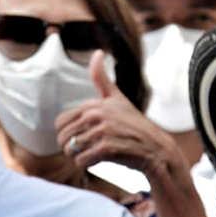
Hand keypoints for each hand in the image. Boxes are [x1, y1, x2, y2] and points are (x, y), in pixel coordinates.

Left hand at [54, 50, 177, 174]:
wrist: (156, 148)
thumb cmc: (134, 124)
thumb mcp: (117, 98)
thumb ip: (101, 78)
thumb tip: (97, 52)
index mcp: (93, 105)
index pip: (60, 123)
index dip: (68, 133)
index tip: (83, 136)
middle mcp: (96, 115)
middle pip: (63, 138)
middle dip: (72, 147)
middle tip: (89, 148)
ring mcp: (102, 131)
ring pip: (71, 151)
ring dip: (80, 157)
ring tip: (95, 154)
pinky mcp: (107, 148)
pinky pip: (81, 161)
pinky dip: (87, 164)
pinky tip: (100, 160)